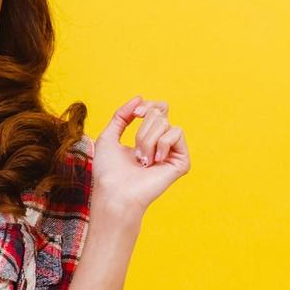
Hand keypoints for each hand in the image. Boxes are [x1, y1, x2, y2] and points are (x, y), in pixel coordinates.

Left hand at [84, 95, 189, 215]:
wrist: (114, 192)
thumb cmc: (108, 171)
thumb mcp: (109, 136)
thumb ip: (122, 115)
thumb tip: (140, 98)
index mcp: (147, 138)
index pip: (158, 109)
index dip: (148, 106)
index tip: (136, 112)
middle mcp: (162, 144)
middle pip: (160, 112)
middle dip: (142, 127)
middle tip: (135, 149)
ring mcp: (172, 153)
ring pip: (166, 123)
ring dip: (146, 139)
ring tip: (141, 160)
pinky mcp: (181, 162)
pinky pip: (176, 133)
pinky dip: (160, 144)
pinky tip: (154, 162)